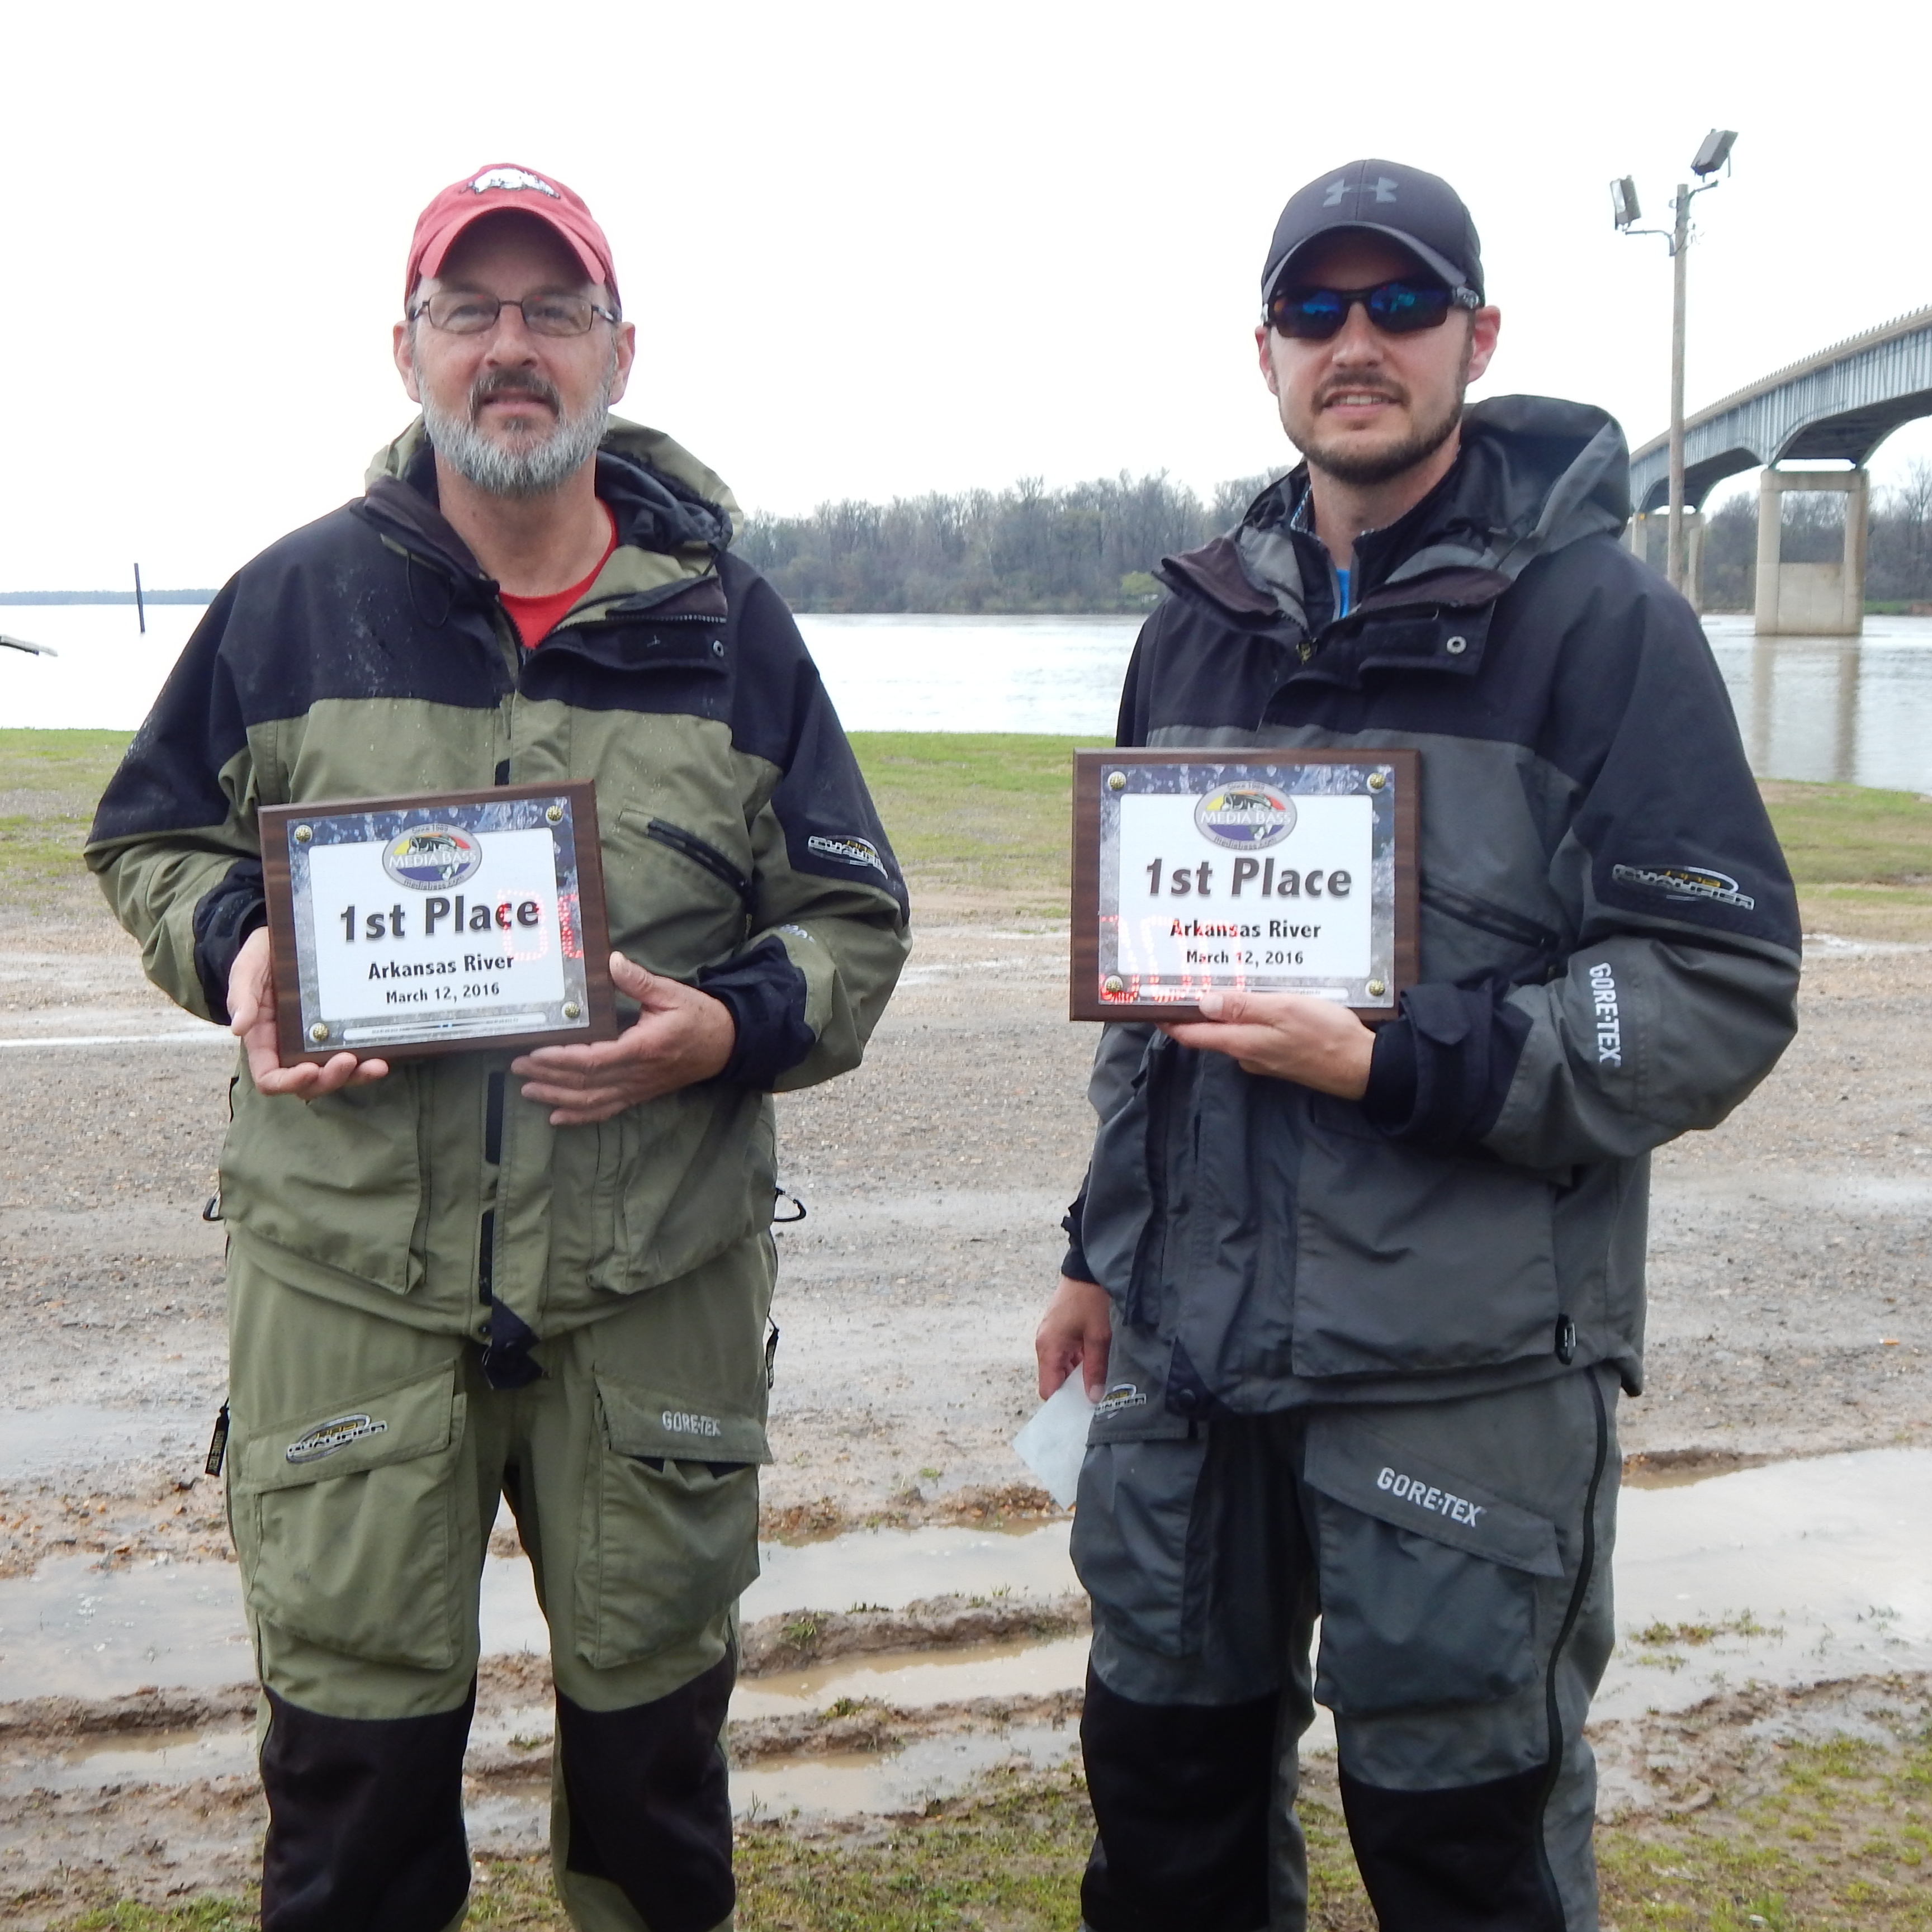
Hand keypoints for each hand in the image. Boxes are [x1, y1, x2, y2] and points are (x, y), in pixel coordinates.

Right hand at [228, 926, 390, 1097]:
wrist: (286, 941)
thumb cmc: (261, 959)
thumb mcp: (246, 972)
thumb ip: (242, 998)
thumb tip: (239, 1028)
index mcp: (264, 1043)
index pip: (271, 1078)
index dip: (289, 1081)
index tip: (309, 1070)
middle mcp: (291, 1050)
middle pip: (310, 1083)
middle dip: (330, 1079)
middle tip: (348, 1060)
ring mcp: (317, 1043)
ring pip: (335, 1073)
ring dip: (356, 1075)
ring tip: (377, 1065)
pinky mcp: (339, 1032)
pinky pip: (354, 1053)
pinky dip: (368, 1058)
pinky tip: (386, 1053)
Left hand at [511, 951, 735, 1125]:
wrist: (725, 1045)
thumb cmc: (698, 1017)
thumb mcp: (671, 993)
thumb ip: (639, 980)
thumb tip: (612, 961)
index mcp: (643, 1048)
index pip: (594, 1060)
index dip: (562, 1060)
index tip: (535, 1052)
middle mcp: (637, 1074)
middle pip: (585, 1083)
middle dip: (548, 1076)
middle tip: (517, 1067)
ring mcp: (638, 1089)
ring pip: (592, 1101)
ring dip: (557, 1097)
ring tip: (528, 1090)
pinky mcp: (639, 1095)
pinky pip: (606, 1110)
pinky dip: (579, 1116)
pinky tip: (556, 1117)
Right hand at [1035, 1273, 1113, 1399]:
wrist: (1086, 1270)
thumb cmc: (1091, 1301)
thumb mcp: (1098, 1336)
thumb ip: (1095, 1369)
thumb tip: (1093, 1397)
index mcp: (1049, 1349)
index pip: (1048, 1389)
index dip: (1063, 1402)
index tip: (1083, 1409)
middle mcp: (1044, 1345)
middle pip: (1054, 1379)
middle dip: (1073, 1389)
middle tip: (1096, 1397)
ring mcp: (1049, 1337)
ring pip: (1060, 1367)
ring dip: (1076, 1374)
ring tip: (1098, 1380)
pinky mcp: (1056, 1330)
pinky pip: (1064, 1354)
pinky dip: (1077, 1361)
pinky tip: (1094, 1361)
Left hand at [1159, 987, 1374, 1097]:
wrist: (1362, 1067)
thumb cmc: (1326, 1035)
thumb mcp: (1284, 1011)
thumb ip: (1244, 1007)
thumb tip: (1204, 1003)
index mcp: (1242, 1042)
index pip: (1192, 1035)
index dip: (1169, 1021)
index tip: (1151, 1005)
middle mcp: (1246, 1054)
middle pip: (1209, 1033)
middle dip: (1195, 1010)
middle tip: (1184, 982)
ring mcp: (1263, 1058)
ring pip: (1233, 1032)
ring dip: (1223, 1012)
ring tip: (1219, 983)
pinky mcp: (1280, 1056)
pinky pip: (1255, 1034)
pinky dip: (1248, 1018)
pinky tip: (1258, 1001)